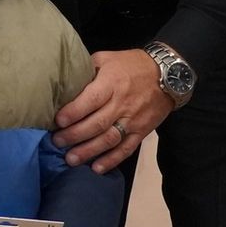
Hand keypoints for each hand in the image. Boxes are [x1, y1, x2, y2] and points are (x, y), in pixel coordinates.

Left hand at [51, 48, 173, 172]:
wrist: (168, 75)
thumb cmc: (132, 65)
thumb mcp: (107, 58)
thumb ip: (87, 69)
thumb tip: (65, 80)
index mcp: (112, 83)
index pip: (91, 100)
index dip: (73, 112)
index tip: (58, 121)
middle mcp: (122, 104)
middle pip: (97, 124)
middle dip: (74, 135)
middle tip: (57, 142)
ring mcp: (133, 120)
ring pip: (109, 140)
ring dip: (88, 151)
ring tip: (70, 159)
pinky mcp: (141, 132)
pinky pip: (126, 149)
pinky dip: (111, 160)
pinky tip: (96, 168)